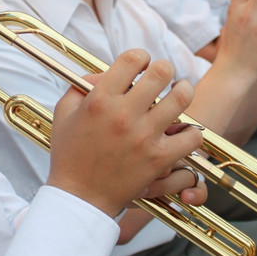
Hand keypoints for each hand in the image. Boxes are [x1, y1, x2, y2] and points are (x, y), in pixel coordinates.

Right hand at [47, 50, 202, 217]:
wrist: (79, 197)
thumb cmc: (70, 154)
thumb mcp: (64, 113)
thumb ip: (81, 85)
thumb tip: (104, 72)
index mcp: (100, 99)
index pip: (133, 58)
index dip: (141, 58)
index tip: (142, 66)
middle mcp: (123, 114)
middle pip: (162, 72)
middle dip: (164, 70)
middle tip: (163, 79)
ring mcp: (144, 136)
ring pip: (182, 97)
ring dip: (183, 92)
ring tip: (179, 95)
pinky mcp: (159, 159)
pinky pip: (192, 136)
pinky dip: (191, 132)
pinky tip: (181, 132)